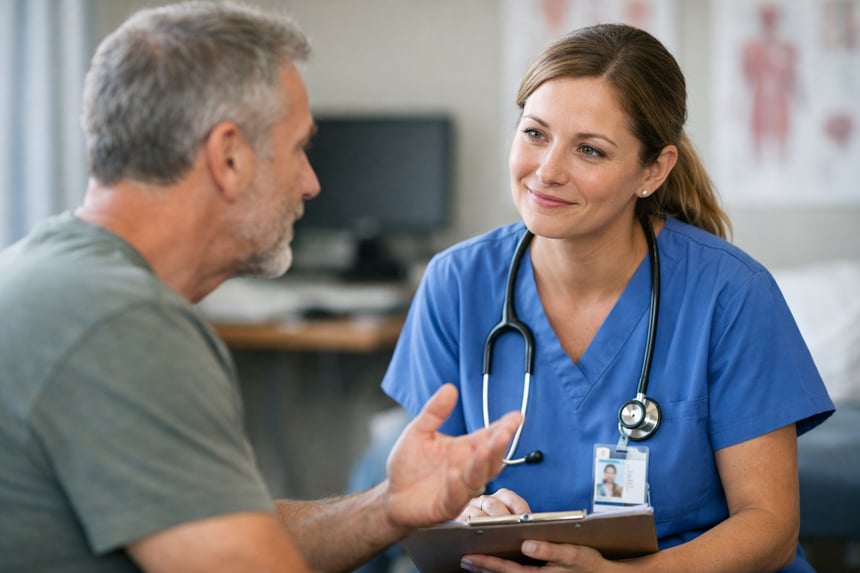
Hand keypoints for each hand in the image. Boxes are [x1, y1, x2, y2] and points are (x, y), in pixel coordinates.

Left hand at [382, 383, 522, 529]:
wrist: (391, 495)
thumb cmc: (408, 465)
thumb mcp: (419, 431)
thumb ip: (435, 411)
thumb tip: (449, 388)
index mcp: (465, 449)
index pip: (489, 436)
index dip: (504, 427)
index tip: (516, 416)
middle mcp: (467, 468)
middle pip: (491, 457)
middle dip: (499, 444)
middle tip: (504, 431)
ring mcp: (460, 487)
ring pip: (478, 476)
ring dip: (483, 463)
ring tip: (485, 448)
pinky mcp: (447, 505)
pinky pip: (457, 496)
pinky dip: (458, 486)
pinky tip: (456, 474)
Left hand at [461, 541, 611, 572]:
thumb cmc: (588, 564)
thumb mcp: (574, 555)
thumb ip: (551, 550)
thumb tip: (527, 544)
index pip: (508, 570)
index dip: (488, 563)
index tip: (471, 556)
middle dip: (482, 567)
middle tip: (463, 558)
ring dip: (489, 569)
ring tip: (471, 560)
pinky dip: (501, 569)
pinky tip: (491, 563)